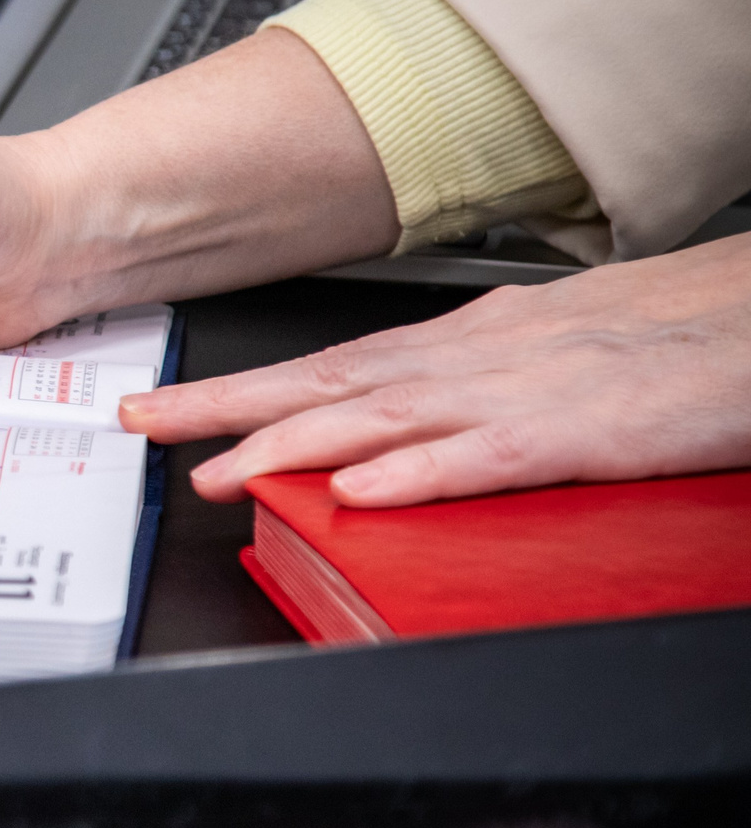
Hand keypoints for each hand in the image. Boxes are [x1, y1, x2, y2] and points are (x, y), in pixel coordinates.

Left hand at [125, 232, 750, 506]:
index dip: (246, 391)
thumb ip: (476, 404)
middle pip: (331, 383)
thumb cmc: (681, 338)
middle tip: (145, 428)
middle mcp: (482, 357)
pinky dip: (419, 472)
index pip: (334, 368)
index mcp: (473, 345)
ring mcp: (531, 391)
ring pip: (386, 417)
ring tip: (219, 468)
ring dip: (294, 442)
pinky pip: (489, 455)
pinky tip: (358, 490)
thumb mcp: (558, 364)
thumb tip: (396, 444)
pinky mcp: (590, 430)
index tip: (170, 410)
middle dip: (231, 407)